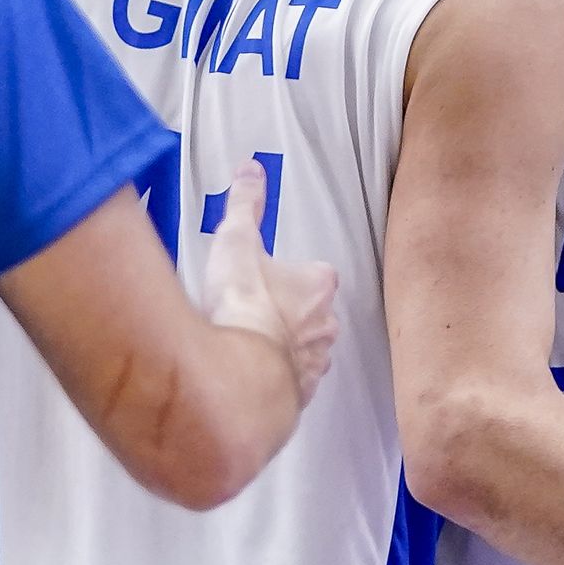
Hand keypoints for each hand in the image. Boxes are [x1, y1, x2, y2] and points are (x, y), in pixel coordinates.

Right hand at [203, 162, 338, 408]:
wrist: (239, 369)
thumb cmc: (242, 305)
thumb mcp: (237, 240)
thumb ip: (245, 204)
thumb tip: (251, 171)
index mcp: (319, 285)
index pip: (315, 273)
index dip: (290, 274)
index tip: (267, 277)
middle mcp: (326, 325)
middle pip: (314, 313)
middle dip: (289, 314)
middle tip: (255, 312)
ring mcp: (315, 362)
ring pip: (306, 350)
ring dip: (284, 347)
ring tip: (250, 344)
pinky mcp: (300, 393)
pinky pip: (292, 383)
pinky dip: (276, 379)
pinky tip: (251, 374)